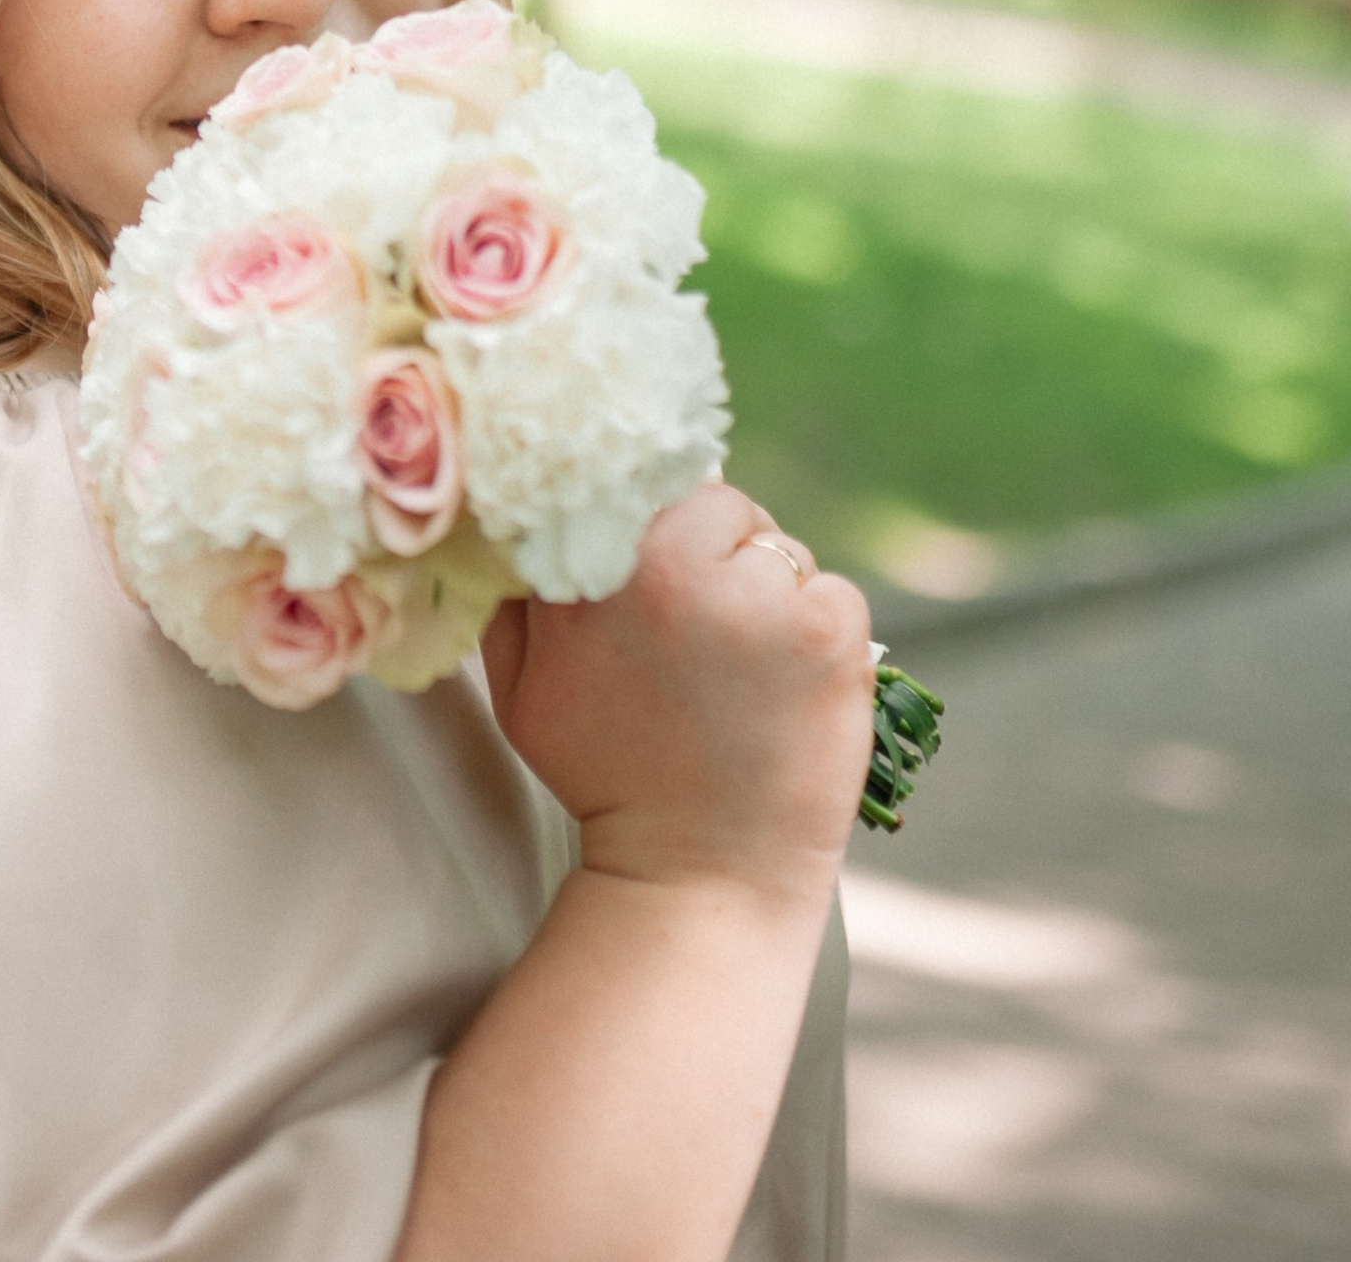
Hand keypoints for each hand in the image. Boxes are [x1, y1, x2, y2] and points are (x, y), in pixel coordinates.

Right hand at [481, 483, 872, 908]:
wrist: (697, 875)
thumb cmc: (603, 774)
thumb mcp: (521, 680)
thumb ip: (519, 587)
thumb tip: (522, 510)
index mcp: (600, 566)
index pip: (634, 473)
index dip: (648, 509)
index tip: (652, 552)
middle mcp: (679, 567)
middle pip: (716, 500)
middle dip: (713, 549)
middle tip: (701, 625)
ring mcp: (762, 597)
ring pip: (777, 547)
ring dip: (767, 590)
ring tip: (742, 669)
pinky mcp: (832, 632)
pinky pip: (830, 590)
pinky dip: (819, 627)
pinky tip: (787, 684)